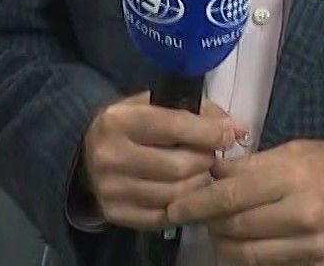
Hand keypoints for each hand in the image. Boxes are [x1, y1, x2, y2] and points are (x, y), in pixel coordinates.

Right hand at [79, 92, 245, 230]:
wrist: (87, 152)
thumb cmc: (131, 124)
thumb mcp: (154, 105)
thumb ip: (195, 112)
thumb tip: (236, 129)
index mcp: (118, 120)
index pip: (174, 126)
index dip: (209, 132)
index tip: (231, 134)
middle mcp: (110, 155)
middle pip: (179, 167)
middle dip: (205, 161)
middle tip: (211, 157)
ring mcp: (110, 188)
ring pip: (176, 195)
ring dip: (198, 186)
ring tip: (200, 174)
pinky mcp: (114, 213)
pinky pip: (165, 217)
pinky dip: (183, 206)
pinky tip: (186, 193)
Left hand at [165, 140, 323, 264]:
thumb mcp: (298, 150)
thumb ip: (254, 165)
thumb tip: (212, 173)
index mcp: (292, 176)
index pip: (228, 196)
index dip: (195, 204)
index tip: (174, 207)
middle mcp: (300, 214)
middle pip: (232, 227)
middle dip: (207, 224)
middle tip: (195, 217)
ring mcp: (312, 247)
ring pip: (247, 255)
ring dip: (225, 245)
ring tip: (219, 233)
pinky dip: (254, 260)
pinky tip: (248, 248)